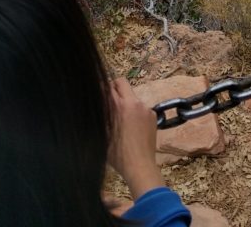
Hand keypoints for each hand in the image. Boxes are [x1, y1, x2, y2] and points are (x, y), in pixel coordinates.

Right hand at [108, 77, 164, 199]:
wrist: (140, 166)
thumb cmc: (118, 154)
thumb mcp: (103, 133)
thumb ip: (102, 113)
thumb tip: (97, 102)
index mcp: (119, 105)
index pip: (108, 85)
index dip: (102, 88)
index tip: (98, 94)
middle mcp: (134, 102)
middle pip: (122, 83)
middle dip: (114, 88)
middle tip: (109, 101)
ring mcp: (146, 108)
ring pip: (132, 96)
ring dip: (126, 102)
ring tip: (122, 120)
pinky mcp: (153, 115)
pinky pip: (141, 107)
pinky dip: (136, 112)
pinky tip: (133, 127)